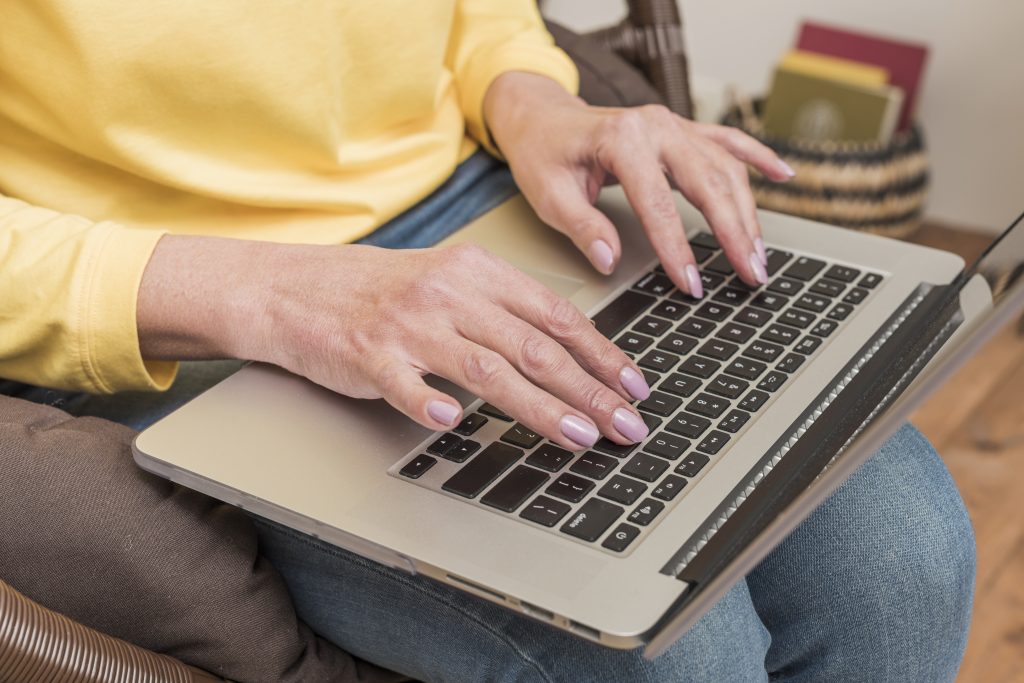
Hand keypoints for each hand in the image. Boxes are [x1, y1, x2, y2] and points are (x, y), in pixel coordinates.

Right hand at [137, 236, 652, 450]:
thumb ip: (504, 311)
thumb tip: (568, 355)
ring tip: (578, 435)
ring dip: (538, 406)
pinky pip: (405, 384)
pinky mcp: (370, 355)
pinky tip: (456, 425)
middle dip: (589, 389)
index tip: (635, 386)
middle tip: (626, 424)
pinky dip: (431, 404)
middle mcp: (450, 293)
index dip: (601, 353)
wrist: (298, 288)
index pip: (554, 314)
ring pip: (486, 368)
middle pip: (533, 345)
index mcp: (477, 271)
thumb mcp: (450, 282)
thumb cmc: (381, 290)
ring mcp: (409, 324)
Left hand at [483, 72, 794, 296]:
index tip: (692, 283)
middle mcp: (655, 126)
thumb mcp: (549, 195)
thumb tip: (609, 261)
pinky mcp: (681, 129)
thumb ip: (582, 227)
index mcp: (622, 139)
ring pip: (725, 167)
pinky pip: (727, 141)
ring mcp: (673, 125)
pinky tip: (783, 175)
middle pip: (708, 181)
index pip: (658, 202)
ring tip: (759, 253)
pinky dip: (757, 156)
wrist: (543, 117)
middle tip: (751, 273)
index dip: (677, 247)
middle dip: (734, 231)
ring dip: (747, 211)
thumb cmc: (544, 155)